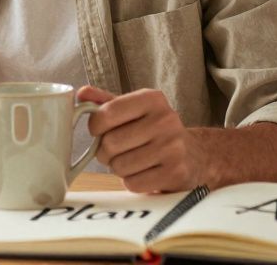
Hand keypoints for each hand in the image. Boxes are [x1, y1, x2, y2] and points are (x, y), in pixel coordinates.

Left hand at [78, 85, 206, 192]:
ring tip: (132, 160)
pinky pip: (133, 183)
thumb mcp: (133, 110)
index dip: (95, 126)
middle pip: (110, 143)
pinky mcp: (175, 173)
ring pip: (119, 166)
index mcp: (152, 99)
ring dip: (119, 168)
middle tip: (116, 150)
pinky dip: (132, 181)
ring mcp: (173, 147)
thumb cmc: (154, 131)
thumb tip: (81, 93)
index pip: (106, 113)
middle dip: (105, 151)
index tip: (100, 130)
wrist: (195, 155)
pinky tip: (144, 173)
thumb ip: (106, 102)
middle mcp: (165, 120)